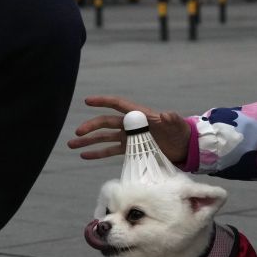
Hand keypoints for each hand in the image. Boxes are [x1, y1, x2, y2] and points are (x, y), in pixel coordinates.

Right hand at [68, 96, 191, 163]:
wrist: (184, 147)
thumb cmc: (181, 132)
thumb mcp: (177, 125)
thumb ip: (172, 119)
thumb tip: (165, 115)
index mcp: (140, 115)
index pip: (119, 105)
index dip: (104, 102)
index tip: (88, 101)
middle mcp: (132, 125)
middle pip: (107, 122)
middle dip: (91, 126)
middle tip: (78, 133)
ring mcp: (130, 137)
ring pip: (104, 137)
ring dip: (89, 141)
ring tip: (72, 145)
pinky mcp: (131, 149)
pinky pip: (110, 151)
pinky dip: (97, 153)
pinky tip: (84, 155)